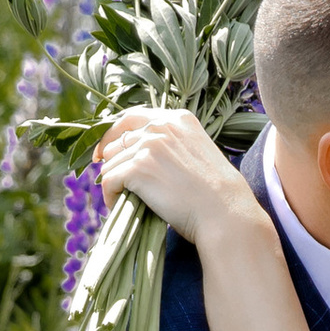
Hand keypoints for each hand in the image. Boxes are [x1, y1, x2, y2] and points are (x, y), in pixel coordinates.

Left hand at [96, 106, 263, 249]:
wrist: (225, 213)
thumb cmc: (216, 194)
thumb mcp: (197, 153)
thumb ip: (171, 145)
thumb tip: (135, 153)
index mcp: (177, 119)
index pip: (131, 118)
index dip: (113, 135)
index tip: (105, 152)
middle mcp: (161, 126)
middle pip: (116, 141)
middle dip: (111, 161)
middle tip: (112, 182)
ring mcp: (148, 145)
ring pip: (110, 163)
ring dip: (114, 184)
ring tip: (124, 201)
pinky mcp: (137, 167)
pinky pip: (108, 181)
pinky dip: (109, 196)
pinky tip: (119, 207)